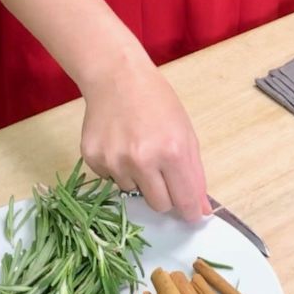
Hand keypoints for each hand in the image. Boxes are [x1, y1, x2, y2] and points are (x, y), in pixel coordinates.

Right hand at [79, 55, 210, 220]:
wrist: (117, 78)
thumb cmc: (158, 103)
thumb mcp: (186, 134)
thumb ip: (194, 175)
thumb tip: (200, 210)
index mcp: (172, 152)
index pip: (184, 201)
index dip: (189, 211)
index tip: (191, 215)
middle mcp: (142, 160)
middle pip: (159, 205)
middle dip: (166, 195)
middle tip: (164, 173)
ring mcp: (115, 161)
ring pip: (134, 192)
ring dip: (140, 179)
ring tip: (138, 149)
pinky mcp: (93, 159)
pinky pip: (111, 180)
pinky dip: (118, 170)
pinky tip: (120, 145)